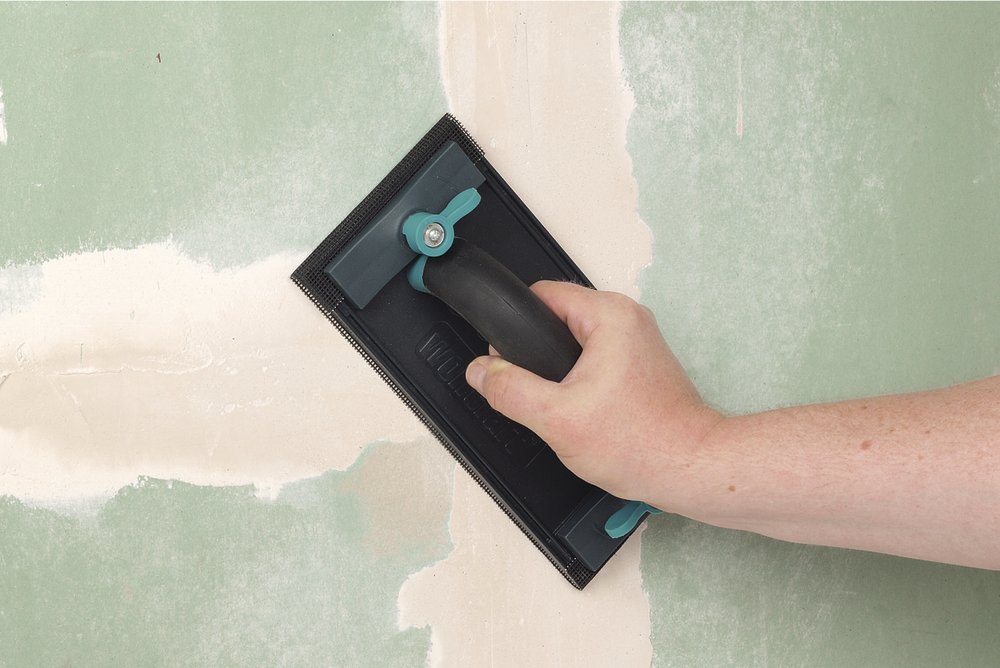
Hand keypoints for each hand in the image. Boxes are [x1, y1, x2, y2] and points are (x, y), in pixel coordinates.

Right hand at [465, 281, 722, 511]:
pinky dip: (581, 379)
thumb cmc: (642, 444)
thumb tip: (482, 371)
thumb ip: (510, 390)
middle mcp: (628, 318)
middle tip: (538, 392)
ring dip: (560, 370)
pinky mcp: (641, 363)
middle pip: (558, 318)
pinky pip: (595, 357)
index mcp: (609, 315)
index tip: (508, 360)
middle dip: (539, 353)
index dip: (516, 328)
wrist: (690, 469)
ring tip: (562, 404)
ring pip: (576, 341)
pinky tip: (582, 409)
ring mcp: (638, 340)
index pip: (542, 294)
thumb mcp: (555, 419)